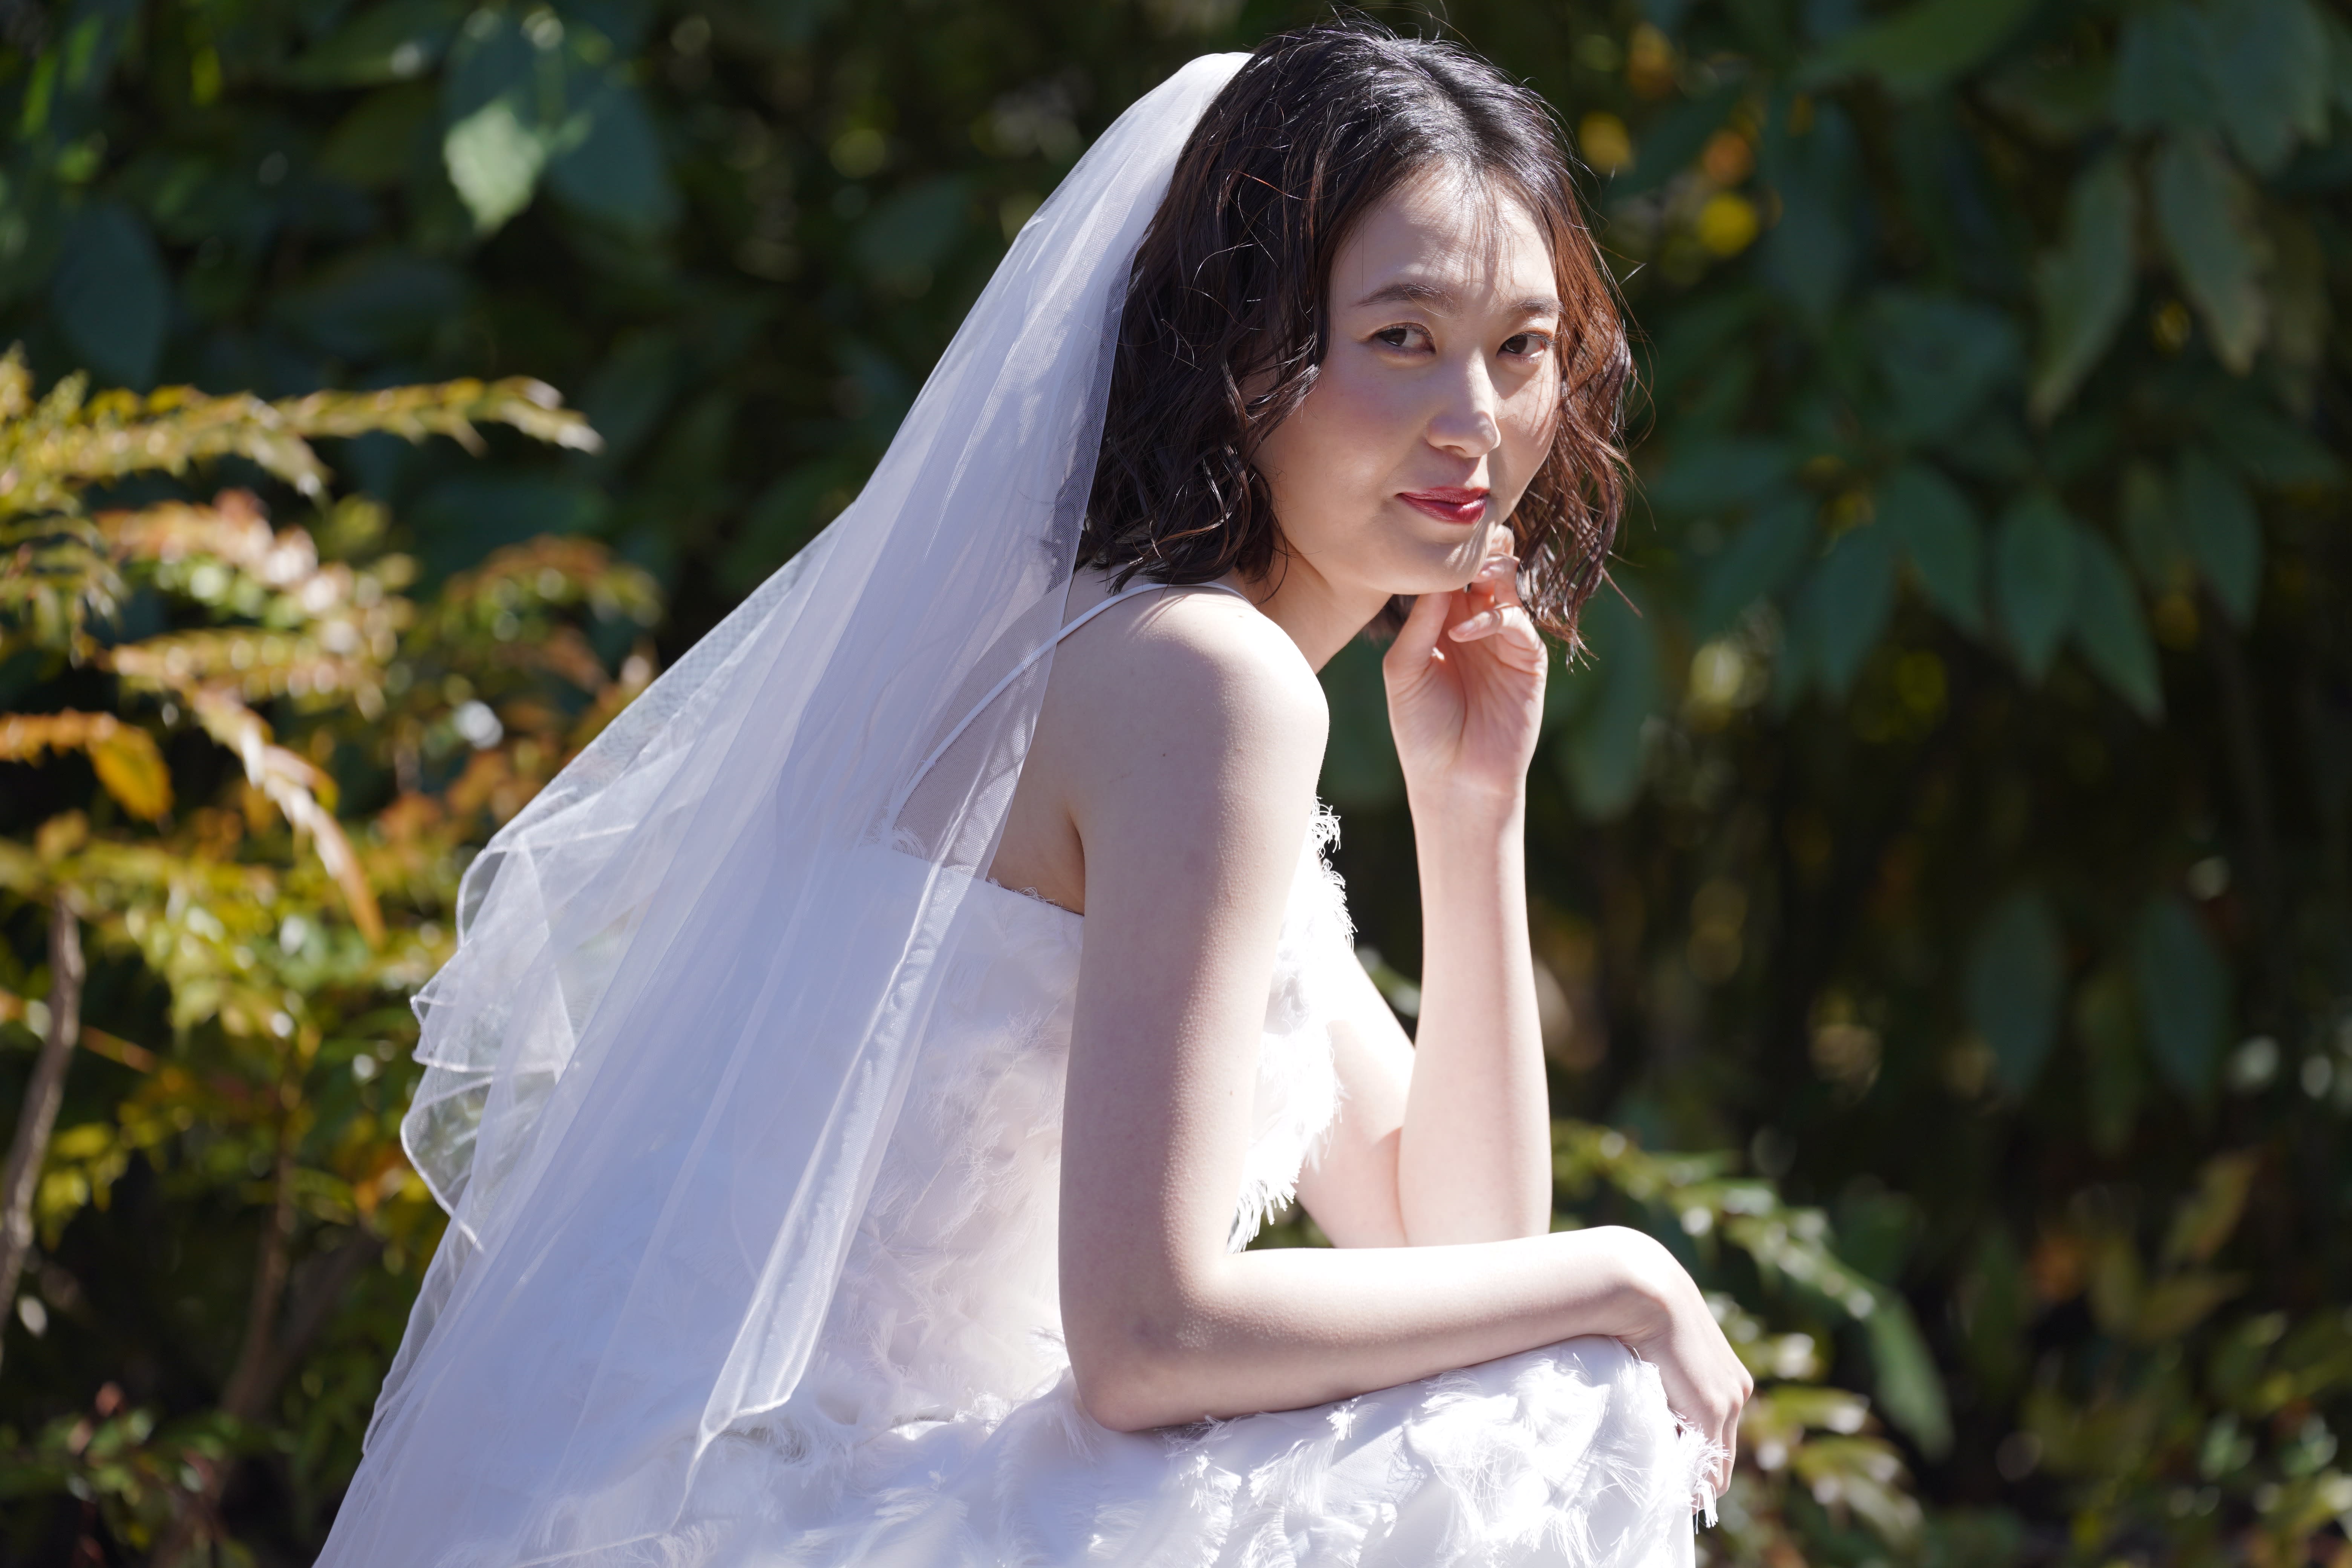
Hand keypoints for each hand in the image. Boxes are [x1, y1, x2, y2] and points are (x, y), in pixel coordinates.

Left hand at [1381, 537, 1546, 813]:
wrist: (1453, 778)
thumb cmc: (1421, 729)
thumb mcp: (1405, 670)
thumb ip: (1419, 623)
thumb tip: (1434, 577)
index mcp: (1443, 624)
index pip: (1449, 575)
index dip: (1443, 555)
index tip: (1425, 534)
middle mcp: (1476, 625)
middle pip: (1484, 569)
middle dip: (1475, 550)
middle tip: (1460, 538)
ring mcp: (1505, 640)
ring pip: (1508, 584)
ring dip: (1491, 569)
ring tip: (1468, 570)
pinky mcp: (1528, 659)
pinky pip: (1517, 621)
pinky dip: (1491, 618)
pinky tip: (1462, 633)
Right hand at [1617, 1238, 1752, 1502]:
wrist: (1644, 1286)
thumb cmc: (1638, 1308)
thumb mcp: (1661, 1347)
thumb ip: (1664, 1375)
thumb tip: (1645, 1393)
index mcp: (1727, 1377)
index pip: (1720, 1436)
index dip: (1696, 1460)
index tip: (1668, 1474)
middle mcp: (1736, 1391)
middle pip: (1722, 1456)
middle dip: (1696, 1477)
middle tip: (1664, 1494)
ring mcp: (1729, 1401)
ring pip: (1716, 1466)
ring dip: (1691, 1482)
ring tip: (1661, 1494)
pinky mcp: (1712, 1409)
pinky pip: (1706, 1467)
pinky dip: (1688, 1484)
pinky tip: (1665, 1490)